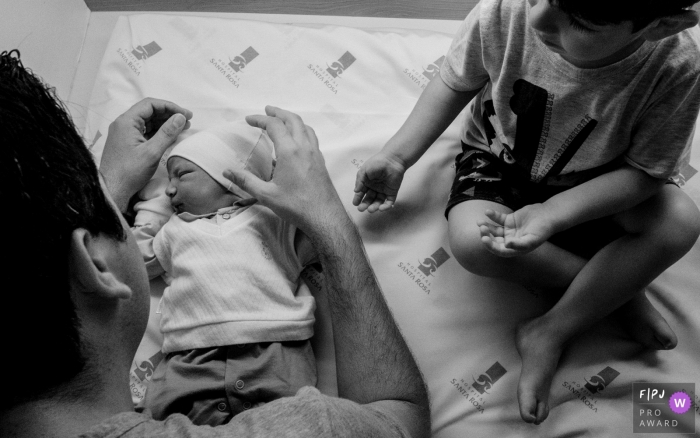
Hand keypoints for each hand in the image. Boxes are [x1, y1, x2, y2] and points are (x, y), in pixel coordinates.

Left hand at [99, 98, 192, 211]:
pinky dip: (158, 132)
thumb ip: (167, 133)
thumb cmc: (130, 172)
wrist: (113, 190)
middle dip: (169, 114)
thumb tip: (180, 117)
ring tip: (181, 128)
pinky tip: (169, 136)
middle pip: (149, 111)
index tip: (186, 114)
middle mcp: (124, 124)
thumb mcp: (152, 152)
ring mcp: (124, 134)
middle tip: (186, 121)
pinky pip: (144, 132)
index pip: (150, 104)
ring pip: (147, 122)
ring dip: (164, 123)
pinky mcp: (127, 143)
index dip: (170, 107)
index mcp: (127, 121)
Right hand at [223, 106, 346, 233]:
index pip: (274, 125)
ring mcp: (315, 154)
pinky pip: (312, 138)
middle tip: (267, 110)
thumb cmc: (296, 206)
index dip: (260, 119)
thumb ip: (245, 181)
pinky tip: (297, 140)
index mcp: (290, 151)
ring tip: (282, 120)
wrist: (325, 217)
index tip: (249, 120)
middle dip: (278, 112)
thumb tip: (226, 172)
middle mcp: (305, 148)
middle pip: (293, 120)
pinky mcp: (321, 162)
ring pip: (305, 127)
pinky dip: (302, 130)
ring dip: (292, 119)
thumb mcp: (266, 195)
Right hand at [352, 151, 405, 212]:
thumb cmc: (377, 163)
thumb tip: (355, 191)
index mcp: (367, 182)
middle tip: (361, 209)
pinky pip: (389, 201)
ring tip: (371, 210)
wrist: (392, 160)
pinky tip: (381, 208)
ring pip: (378, 201)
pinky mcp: (392, 192)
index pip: (362, 192)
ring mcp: (384, 190)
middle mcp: (375, 187)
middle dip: (365, 204)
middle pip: (369, 199)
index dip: (358, 198)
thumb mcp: (364, 170)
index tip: (355, 203)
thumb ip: (360, 181)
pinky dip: (386, 206)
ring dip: (374, 206)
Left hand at [477, 204, 555, 256]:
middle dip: (486, 235)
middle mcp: (510, 241)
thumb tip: (506, 245)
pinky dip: (492, 215)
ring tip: (480, 222)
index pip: (499, 250)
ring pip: (494, 230)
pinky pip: (498, 218)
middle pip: (494, 240)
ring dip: (486, 226)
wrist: (548, 215)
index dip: (490, 246)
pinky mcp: (509, 220)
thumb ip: (519, 244)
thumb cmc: (542, 230)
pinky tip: (487, 212)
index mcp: (515, 248)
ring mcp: (509, 230)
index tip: (484, 238)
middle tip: (482, 228)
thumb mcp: (532, 239)